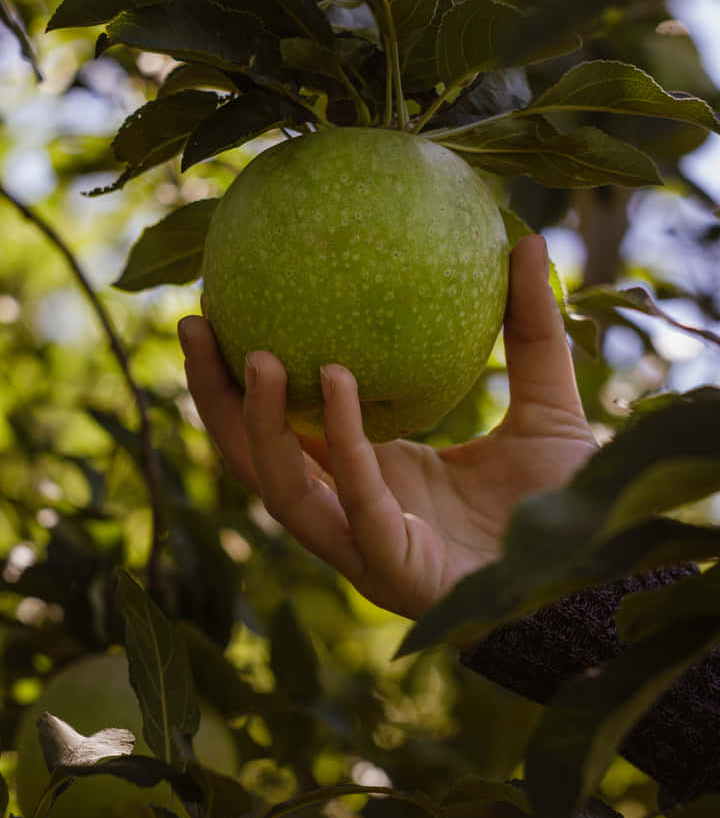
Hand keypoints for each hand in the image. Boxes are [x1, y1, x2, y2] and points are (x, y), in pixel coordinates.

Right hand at [178, 235, 596, 620]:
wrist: (596, 577)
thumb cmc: (562, 502)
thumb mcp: (545, 402)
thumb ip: (529, 333)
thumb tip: (529, 240)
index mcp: (373, 475)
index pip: (285, 431)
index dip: (244, 380)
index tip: (224, 309)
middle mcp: (354, 509)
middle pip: (257, 459)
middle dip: (215, 399)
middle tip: (196, 324)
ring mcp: (368, 545)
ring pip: (283, 489)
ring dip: (256, 424)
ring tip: (255, 354)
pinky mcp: (395, 569)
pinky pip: (357, 501)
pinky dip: (343, 443)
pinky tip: (337, 381)